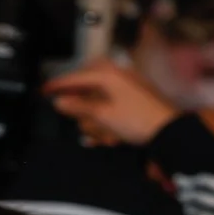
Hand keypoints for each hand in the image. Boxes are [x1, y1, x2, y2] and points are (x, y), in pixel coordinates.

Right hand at [45, 58, 178, 145]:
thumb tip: (59, 101)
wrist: (170, 131)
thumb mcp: (102, 115)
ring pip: (102, 102)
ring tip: (102, 137)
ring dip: (99, 121)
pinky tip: (112, 139)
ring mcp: (130, 88)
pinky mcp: (139, 101)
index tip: (43, 91)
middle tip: (80, 121)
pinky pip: (115, 110)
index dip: (58, 85)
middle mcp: (119, 76)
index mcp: (108, 75)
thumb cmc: (135, 120)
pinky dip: (110, 124)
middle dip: (84, 108)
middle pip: (90, 88)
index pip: (76, 77)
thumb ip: (78, 106)